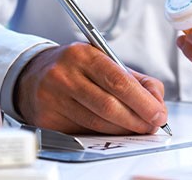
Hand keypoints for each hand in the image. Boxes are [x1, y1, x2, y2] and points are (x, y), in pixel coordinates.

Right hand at [15, 43, 167, 134]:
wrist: (33, 74)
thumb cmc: (74, 68)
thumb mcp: (103, 61)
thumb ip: (135, 79)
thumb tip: (157, 101)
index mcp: (83, 54)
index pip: (118, 81)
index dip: (142, 101)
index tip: (159, 113)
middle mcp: (65, 75)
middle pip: (109, 105)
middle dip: (137, 119)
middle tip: (152, 126)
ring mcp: (53, 98)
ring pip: (97, 123)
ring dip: (123, 130)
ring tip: (137, 129)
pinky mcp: (47, 119)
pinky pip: (83, 133)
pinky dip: (103, 136)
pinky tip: (113, 132)